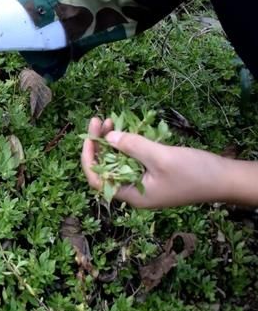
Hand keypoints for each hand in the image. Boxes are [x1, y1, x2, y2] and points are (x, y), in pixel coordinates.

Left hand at [81, 117, 228, 207]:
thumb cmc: (195, 173)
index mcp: (132, 195)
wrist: (226, 180)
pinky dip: (129, 145)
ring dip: (113, 141)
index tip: (89, 136)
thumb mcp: (162, 157)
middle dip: (99, 144)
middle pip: (106, 168)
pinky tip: (128, 128)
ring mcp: (144, 183)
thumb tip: (108, 138)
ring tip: (111, 120)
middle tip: (100, 120)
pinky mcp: (153, 175)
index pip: (97, 180)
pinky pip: (134, 160)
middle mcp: (134, 191)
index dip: (89, 158)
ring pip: (119, 162)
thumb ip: (134, 147)